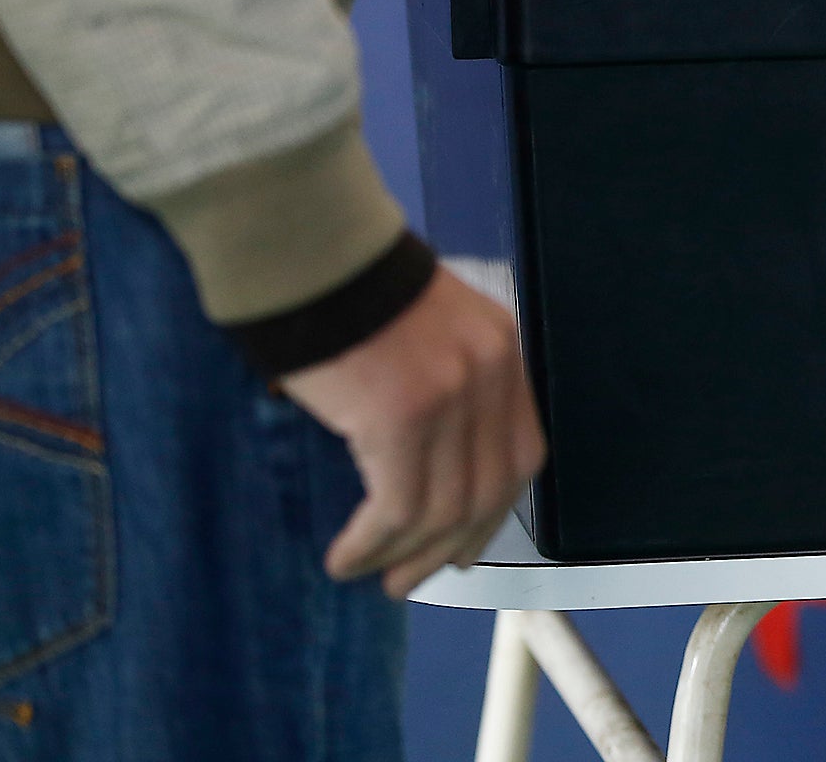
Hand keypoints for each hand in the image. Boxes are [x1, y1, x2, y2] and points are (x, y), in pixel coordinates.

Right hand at [279, 266, 546, 598]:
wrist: (306, 246)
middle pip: (490, 488)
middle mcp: (490, 372)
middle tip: (411, 579)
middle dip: (451, 545)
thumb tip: (422, 464)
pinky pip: (398, 506)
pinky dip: (371, 543)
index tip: (461, 544)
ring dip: (404, 554)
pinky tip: (345, 557)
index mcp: (499, 347)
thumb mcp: (419, 328)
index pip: (520, 451)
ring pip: (443, 507)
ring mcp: (453, 395)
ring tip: (371, 575)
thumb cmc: (342, 285)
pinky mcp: (404, 417)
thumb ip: (438, 383)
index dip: (493, 509)